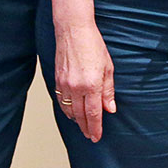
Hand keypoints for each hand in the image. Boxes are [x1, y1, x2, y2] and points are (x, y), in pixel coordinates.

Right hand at [52, 19, 115, 141]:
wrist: (73, 30)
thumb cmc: (93, 44)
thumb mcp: (107, 67)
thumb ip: (108, 90)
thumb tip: (110, 108)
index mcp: (92, 84)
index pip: (93, 114)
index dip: (95, 128)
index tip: (96, 137)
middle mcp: (77, 87)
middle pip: (80, 115)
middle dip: (86, 128)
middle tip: (91, 136)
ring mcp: (65, 83)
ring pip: (69, 110)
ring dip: (76, 120)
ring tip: (83, 126)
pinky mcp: (57, 79)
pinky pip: (61, 100)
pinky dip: (66, 109)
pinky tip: (71, 112)